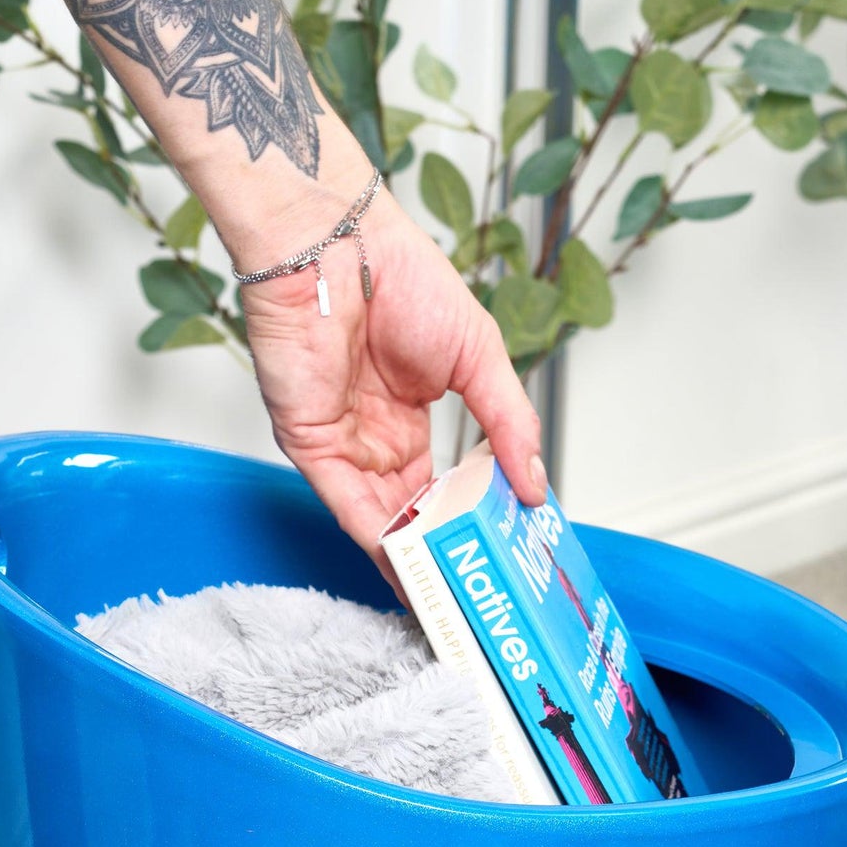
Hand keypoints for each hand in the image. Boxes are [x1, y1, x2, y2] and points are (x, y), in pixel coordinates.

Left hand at [240, 191, 547, 574]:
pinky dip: (379, 544)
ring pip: (381, 519)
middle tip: (478, 592)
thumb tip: (535, 483)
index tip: (500, 554)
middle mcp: (373, 434)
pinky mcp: (310, 445)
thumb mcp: (482, 357)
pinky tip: (411, 572)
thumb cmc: (403, 277)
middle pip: (410, 511)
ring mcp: (342, 442)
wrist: (340, 246)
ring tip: (452, 599)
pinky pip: (348, 506)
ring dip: (413, 560)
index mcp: (410, 411)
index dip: (468, 520)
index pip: (440, 485)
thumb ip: (509, 423)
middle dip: (442, 553)